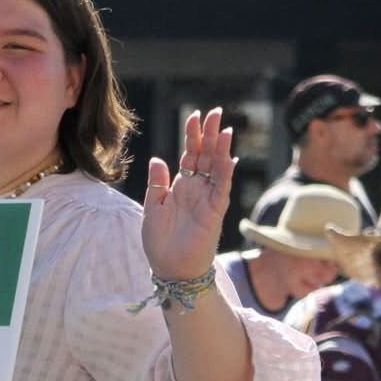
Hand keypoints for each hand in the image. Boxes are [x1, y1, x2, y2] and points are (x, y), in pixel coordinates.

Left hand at [142, 108, 235, 280]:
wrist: (169, 268)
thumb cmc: (160, 241)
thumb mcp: (153, 207)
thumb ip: (157, 183)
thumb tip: (157, 158)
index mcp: (181, 186)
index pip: (190, 155)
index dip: (193, 136)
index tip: (194, 116)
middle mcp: (197, 189)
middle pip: (206, 156)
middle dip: (209, 134)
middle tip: (214, 112)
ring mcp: (207, 199)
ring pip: (217, 169)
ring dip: (220, 149)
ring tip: (223, 128)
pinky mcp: (214, 213)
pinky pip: (221, 190)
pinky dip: (225, 174)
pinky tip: (228, 158)